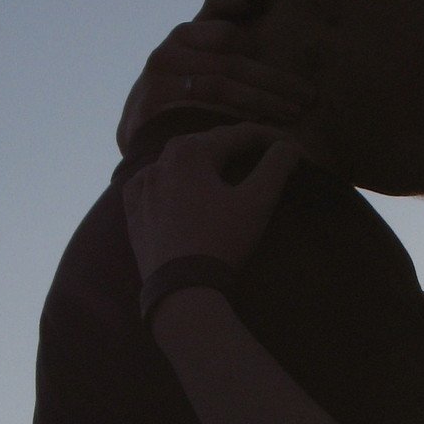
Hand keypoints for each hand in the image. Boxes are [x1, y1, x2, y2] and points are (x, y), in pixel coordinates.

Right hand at [116, 0, 315, 154]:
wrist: (138, 124)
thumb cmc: (177, 81)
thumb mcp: (195, 45)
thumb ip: (216, 15)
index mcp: (184, 35)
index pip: (227, 35)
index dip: (265, 55)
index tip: (293, 71)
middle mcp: (168, 54)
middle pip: (230, 64)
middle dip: (274, 82)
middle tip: (307, 98)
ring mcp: (157, 83)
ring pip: (219, 87)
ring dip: (261, 101)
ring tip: (292, 114)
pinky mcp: (152, 112)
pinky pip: (198, 113)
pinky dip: (232, 119)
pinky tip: (258, 128)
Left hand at [122, 123, 301, 278]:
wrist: (181, 289)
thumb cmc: (221, 240)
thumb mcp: (257, 201)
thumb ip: (276, 166)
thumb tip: (288, 145)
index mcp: (190, 151)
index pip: (237, 134)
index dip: (268, 138)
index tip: (290, 146)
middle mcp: (160, 161)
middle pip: (206, 144)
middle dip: (235, 145)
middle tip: (260, 153)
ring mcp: (142, 186)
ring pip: (177, 162)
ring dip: (202, 161)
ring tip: (221, 168)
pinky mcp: (132, 211)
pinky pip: (151, 184)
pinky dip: (169, 179)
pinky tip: (174, 186)